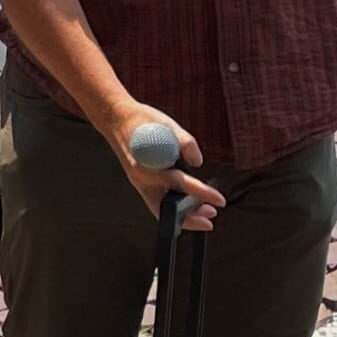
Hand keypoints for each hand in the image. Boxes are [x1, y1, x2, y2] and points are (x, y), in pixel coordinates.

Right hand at [105, 105, 223, 231]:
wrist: (116, 119)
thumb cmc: (142, 120)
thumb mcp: (168, 124)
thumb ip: (186, 143)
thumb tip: (198, 162)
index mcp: (148, 164)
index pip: (179, 183)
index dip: (201, 193)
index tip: (220, 200)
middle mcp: (142, 178)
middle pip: (166, 206)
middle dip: (190, 217)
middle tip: (212, 214)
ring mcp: (139, 182)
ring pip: (161, 207)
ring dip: (182, 215)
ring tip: (204, 212)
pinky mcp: (140, 182)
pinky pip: (157, 201)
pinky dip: (173, 206)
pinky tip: (188, 203)